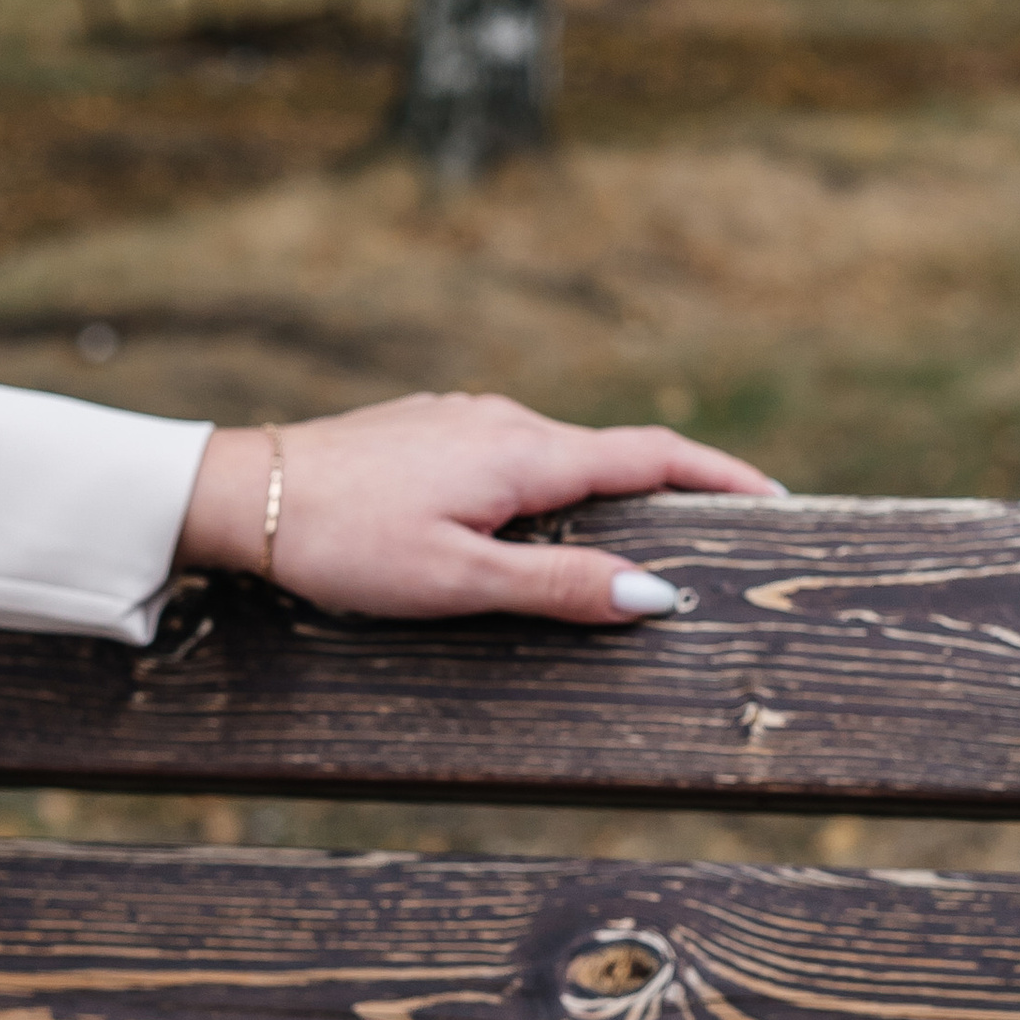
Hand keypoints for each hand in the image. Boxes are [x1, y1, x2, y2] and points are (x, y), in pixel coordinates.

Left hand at [179, 392, 781, 622]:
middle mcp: (505, 421)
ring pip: (558, 460)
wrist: (242, 493)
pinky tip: (530, 533)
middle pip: (613, 456)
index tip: (777, 498)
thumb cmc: (344, 542)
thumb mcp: (459, 582)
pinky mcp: (429, 433)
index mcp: (527, 452)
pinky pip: (513, 461)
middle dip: (671, 494)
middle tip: (718, 537)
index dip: (722, 477)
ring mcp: (463, 421)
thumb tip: (654, 599)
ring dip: (602, 498)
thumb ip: (559, 589)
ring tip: (631, 549)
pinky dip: (547, 494)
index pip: (654, 457)